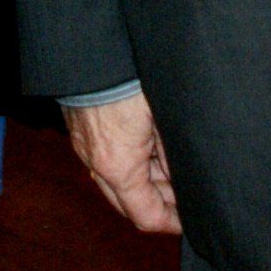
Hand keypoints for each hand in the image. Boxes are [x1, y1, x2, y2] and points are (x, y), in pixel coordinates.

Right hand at [64, 91, 180, 233]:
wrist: (93, 47)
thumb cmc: (129, 80)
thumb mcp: (163, 120)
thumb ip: (174, 156)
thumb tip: (186, 179)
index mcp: (118, 167)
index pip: (145, 215)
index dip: (171, 222)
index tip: (189, 220)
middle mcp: (96, 164)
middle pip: (129, 204)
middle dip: (159, 203)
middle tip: (186, 194)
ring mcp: (86, 148)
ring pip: (118, 181)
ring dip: (146, 181)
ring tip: (172, 165)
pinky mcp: (81, 130)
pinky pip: (108, 160)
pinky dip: (130, 162)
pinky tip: (150, 145)